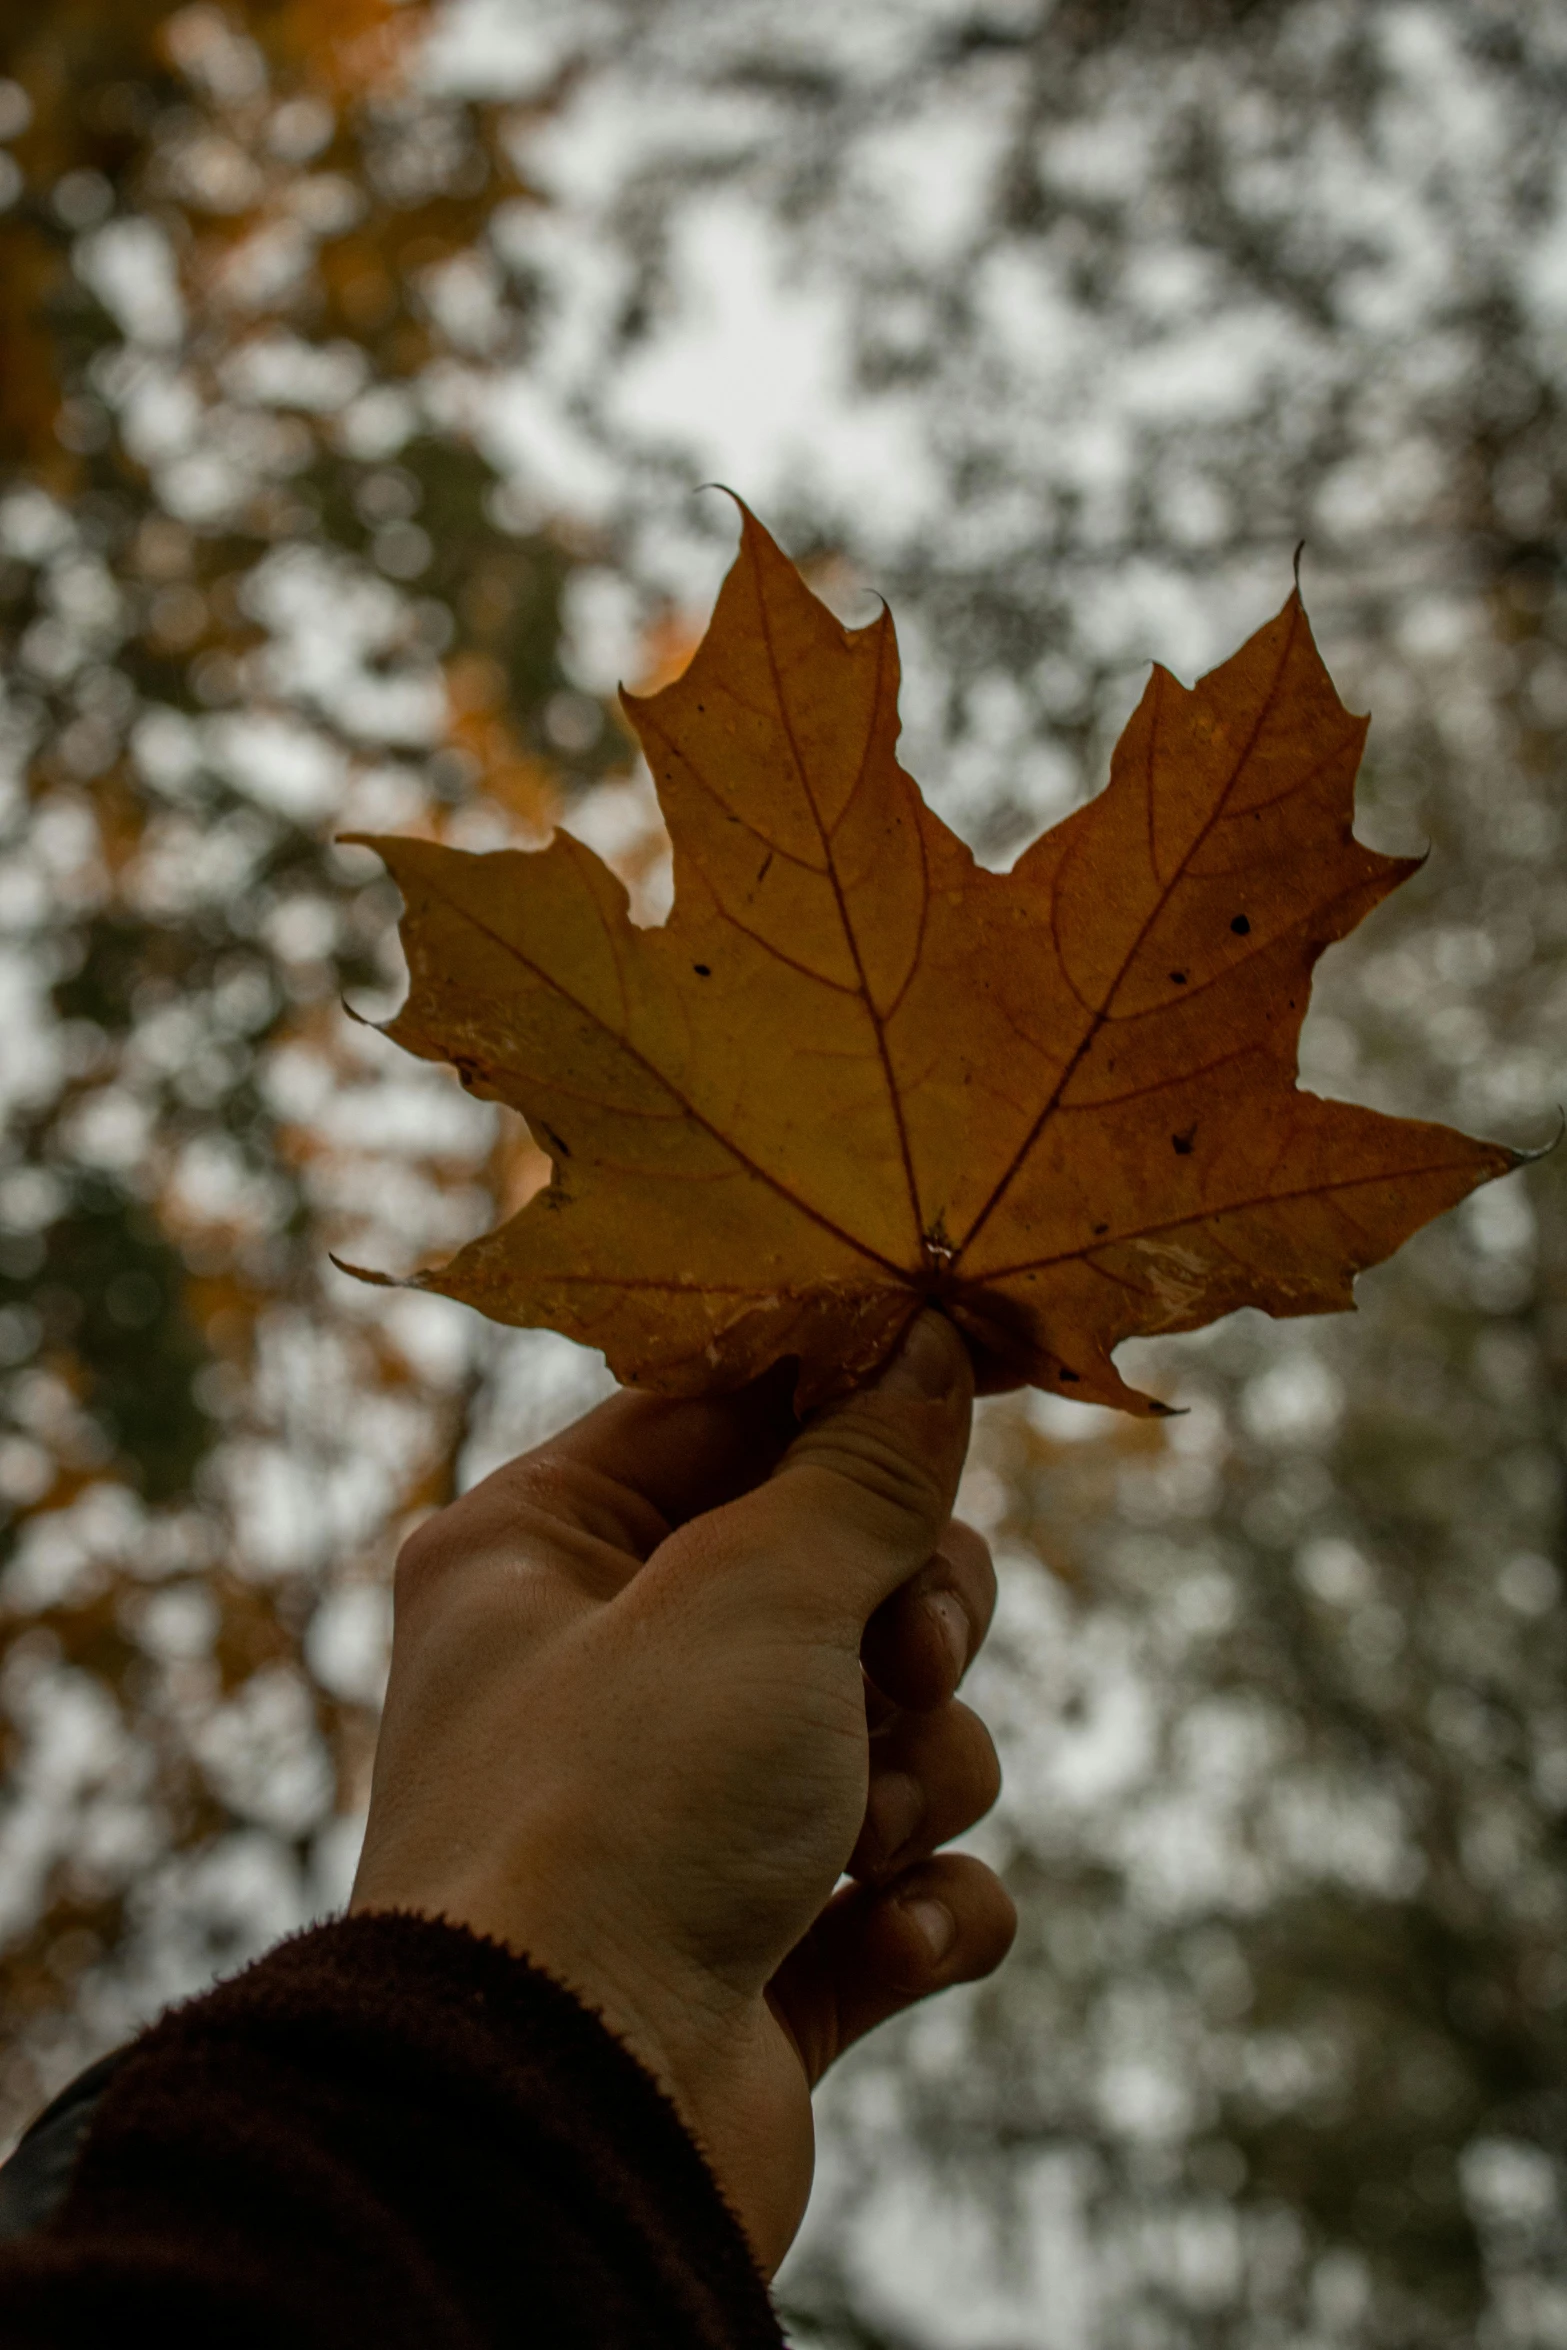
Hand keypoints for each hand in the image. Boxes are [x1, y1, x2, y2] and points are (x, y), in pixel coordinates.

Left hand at [350, 1311, 1015, 2273]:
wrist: (565, 2127)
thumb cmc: (621, 1815)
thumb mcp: (752, 1596)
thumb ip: (860, 1474)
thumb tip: (926, 1351)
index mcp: (543, 1554)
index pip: (719, 1414)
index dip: (844, 1397)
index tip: (956, 1368)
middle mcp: (601, 1674)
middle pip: (829, 1572)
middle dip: (907, 1619)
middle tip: (908, 1656)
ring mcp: (680, 1819)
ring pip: (889, 1727)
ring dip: (917, 1772)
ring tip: (863, 1833)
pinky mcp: (757, 1952)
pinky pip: (899, 1884)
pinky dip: (918, 1907)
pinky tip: (881, 1937)